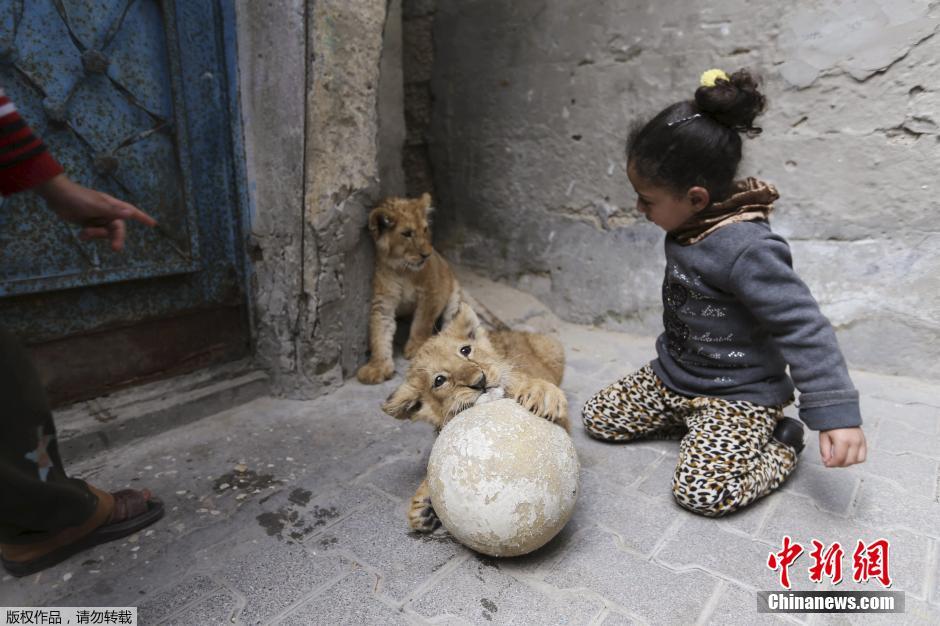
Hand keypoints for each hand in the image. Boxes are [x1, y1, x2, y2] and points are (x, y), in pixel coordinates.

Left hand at [35, 174, 156, 251]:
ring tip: (85, 234)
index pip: (131, 212)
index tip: (153, 224)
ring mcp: (98, 218)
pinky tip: (81, 235)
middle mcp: (107, 212)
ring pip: (105, 233)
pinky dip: (89, 236)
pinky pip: (94, 234)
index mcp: (112, 205)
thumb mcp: (96, 206)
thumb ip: (113, 211)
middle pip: (117, 228)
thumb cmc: (78, 198)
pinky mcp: (88, 223)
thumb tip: (130, 213)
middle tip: (115, 249)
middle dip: (116, 238)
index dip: (143, 218)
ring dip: (97, 236)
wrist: (57, 196)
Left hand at [819, 427, 866, 467]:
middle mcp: (853, 441)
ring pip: (857, 460)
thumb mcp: (823, 436)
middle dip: (838, 464)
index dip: (832, 464)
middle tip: (831, 461)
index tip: (827, 464)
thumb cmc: (831, 423)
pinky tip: (847, 456)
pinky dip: (856, 459)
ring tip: (839, 458)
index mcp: (842, 440)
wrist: (841, 413)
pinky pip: (863, 456)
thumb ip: (824, 450)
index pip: (839, 459)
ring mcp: (860, 441)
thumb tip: (826, 461)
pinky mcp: (864, 441)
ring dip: (848, 463)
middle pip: (848, 461)